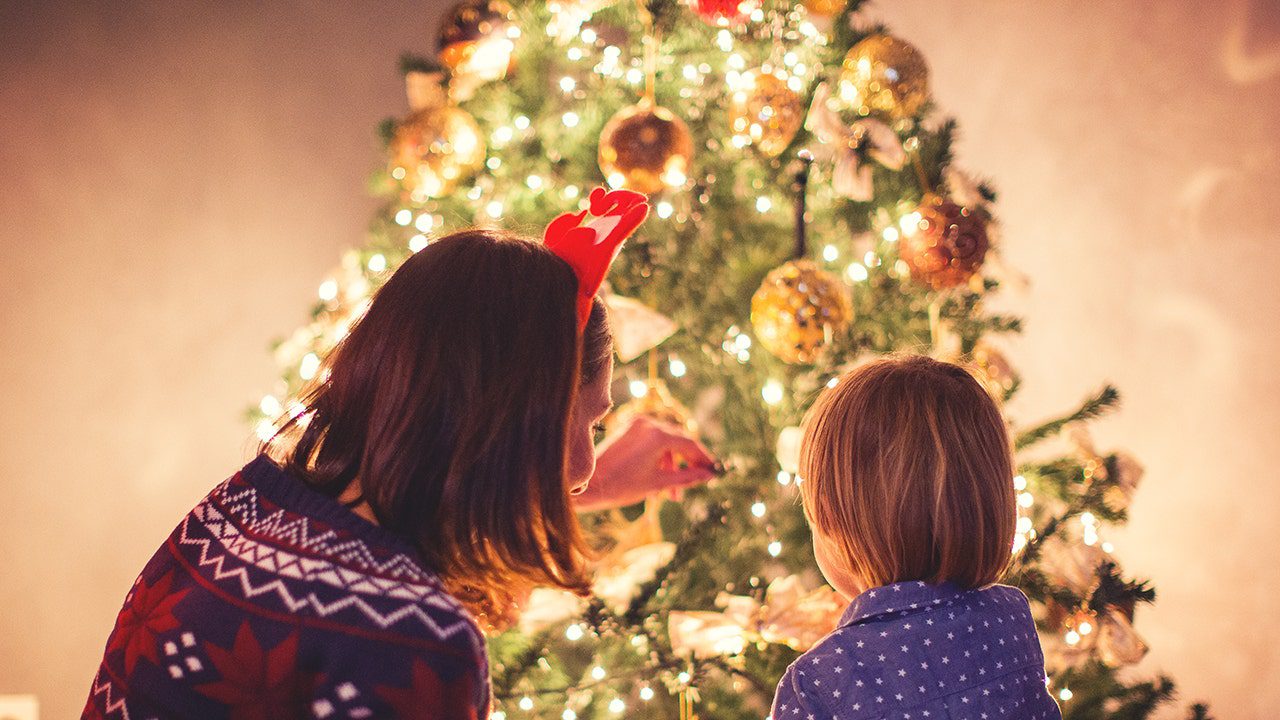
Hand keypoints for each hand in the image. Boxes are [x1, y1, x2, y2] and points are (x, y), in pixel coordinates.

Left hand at [573, 415, 719, 511]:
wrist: (588, 485)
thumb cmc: (621, 486)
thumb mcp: (658, 483)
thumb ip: (687, 477)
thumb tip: (708, 475)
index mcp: (657, 435)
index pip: (690, 443)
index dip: (703, 458)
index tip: (712, 470)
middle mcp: (648, 424)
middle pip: (678, 441)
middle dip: (687, 463)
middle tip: (697, 480)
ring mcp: (636, 425)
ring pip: (665, 443)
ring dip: (672, 464)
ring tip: (673, 493)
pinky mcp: (627, 429)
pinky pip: (651, 441)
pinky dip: (659, 457)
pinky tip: (660, 478)